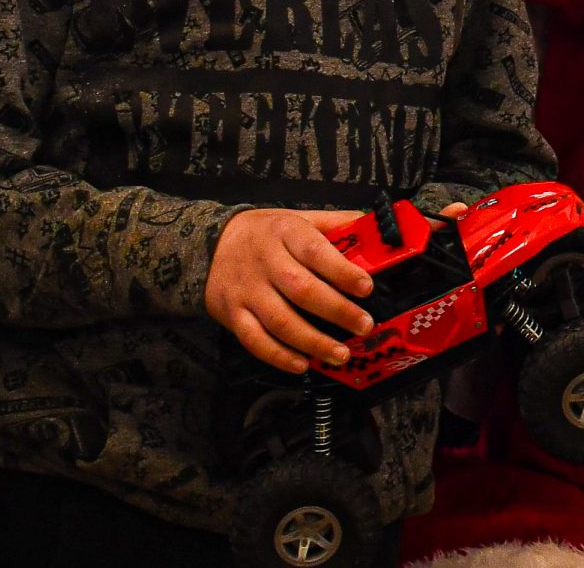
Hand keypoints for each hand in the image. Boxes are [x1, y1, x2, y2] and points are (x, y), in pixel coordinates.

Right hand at [205, 208, 376, 373]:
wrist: (210, 245)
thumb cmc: (265, 234)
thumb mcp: (297, 217)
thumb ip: (334, 223)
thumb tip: (373, 226)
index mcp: (285, 232)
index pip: (316, 251)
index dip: (342, 271)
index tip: (366, 287)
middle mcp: (265, 261)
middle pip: (301, 289)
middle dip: (336, 310)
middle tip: (364, 325)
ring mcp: (247, 290)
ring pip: (280, 321)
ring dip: (313, 342)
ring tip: (341, 354)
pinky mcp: (232, 314)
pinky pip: (255, 340)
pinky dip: (279, 356)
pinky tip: (302, 365)